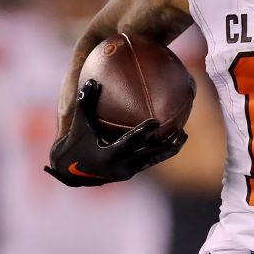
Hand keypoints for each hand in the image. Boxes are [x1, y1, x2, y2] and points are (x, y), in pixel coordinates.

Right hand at [44, 80, 184, 187]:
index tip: (156, 120)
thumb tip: (93, 80)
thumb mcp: (79, 123)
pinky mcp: (131, 173)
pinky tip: (170, 137)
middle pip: (151, 155)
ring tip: (183, 135)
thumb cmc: (75, 143)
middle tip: (182, 130)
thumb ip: (86, 102)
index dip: (144, 132)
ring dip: (169, 149)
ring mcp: (128, 172)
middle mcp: (122, 167)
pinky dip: (160, 151)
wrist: (71, 171)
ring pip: (154, 160)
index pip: (131, 142)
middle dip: (167, 144)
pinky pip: (150, 161)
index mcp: (109, 155)